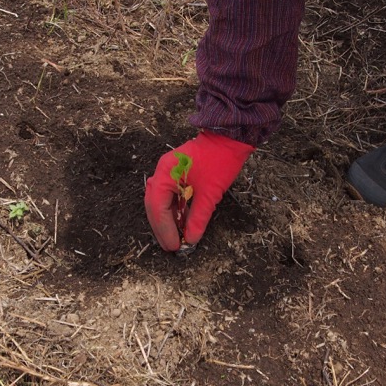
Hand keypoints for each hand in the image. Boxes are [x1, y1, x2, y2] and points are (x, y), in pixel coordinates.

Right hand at [144, 131, 253, 250]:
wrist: (230, 138)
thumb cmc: (220, 161)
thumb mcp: (210, 194)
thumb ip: (198, 217)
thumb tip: (191, 238)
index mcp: (165, 174)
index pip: (158, 207)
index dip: (164, 229)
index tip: (173, 246)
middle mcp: (162, 172)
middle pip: (154, 205)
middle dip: (162, 227)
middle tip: (172, 246)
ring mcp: (168, 172)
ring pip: (160, 202)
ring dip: (167, 220)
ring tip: (176, 238)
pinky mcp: (176, 174)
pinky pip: (170, 196)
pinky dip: (174, 210)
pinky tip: (181, 223)